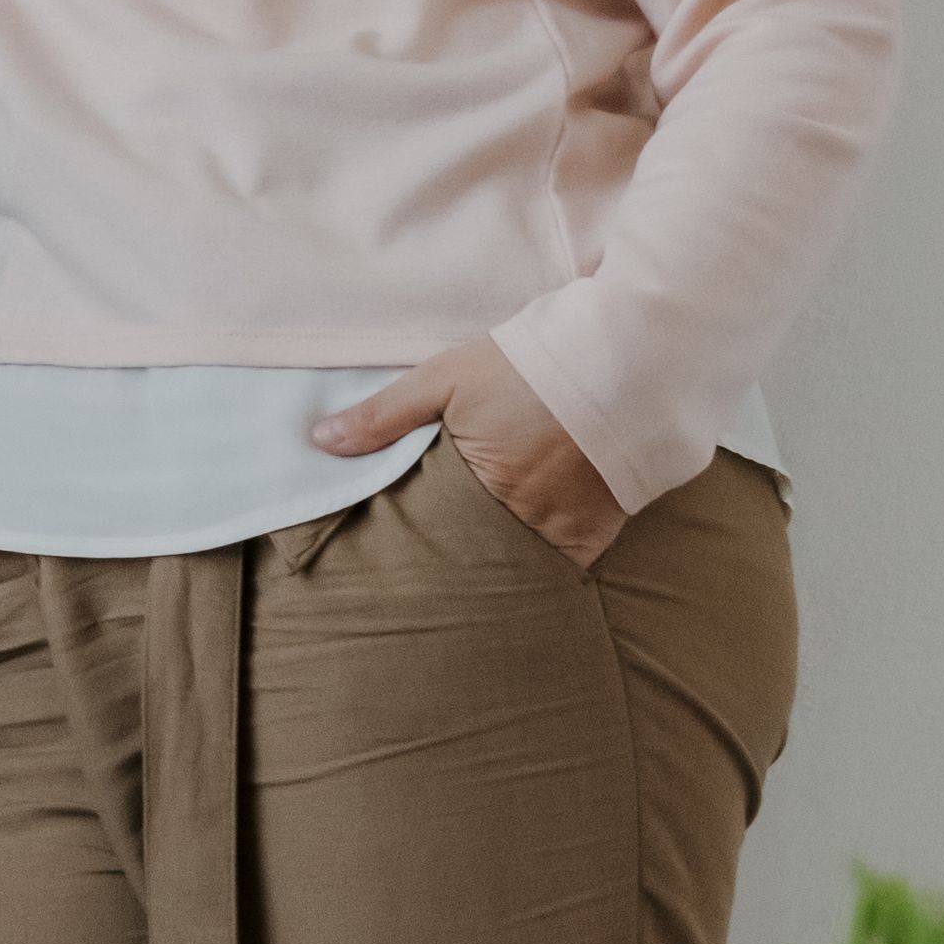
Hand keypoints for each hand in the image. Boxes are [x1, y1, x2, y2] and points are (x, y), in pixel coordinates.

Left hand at [317, 334, 627, 564]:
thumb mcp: (446, 377)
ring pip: (512, 568)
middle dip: (449, 565)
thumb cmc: (528, 365)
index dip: (409, 546)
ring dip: (493, 569)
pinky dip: (542, 570)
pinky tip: (521, 577)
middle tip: (423, 583)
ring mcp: (559, 529)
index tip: (389, 560)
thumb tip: (320, 442)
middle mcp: (515, 517)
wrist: (624, 360)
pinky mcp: (596, 532)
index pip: (426, 534)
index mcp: (472, 483)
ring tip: (467, 581)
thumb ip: (383, 415)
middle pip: (469, 557)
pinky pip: (563, 568)